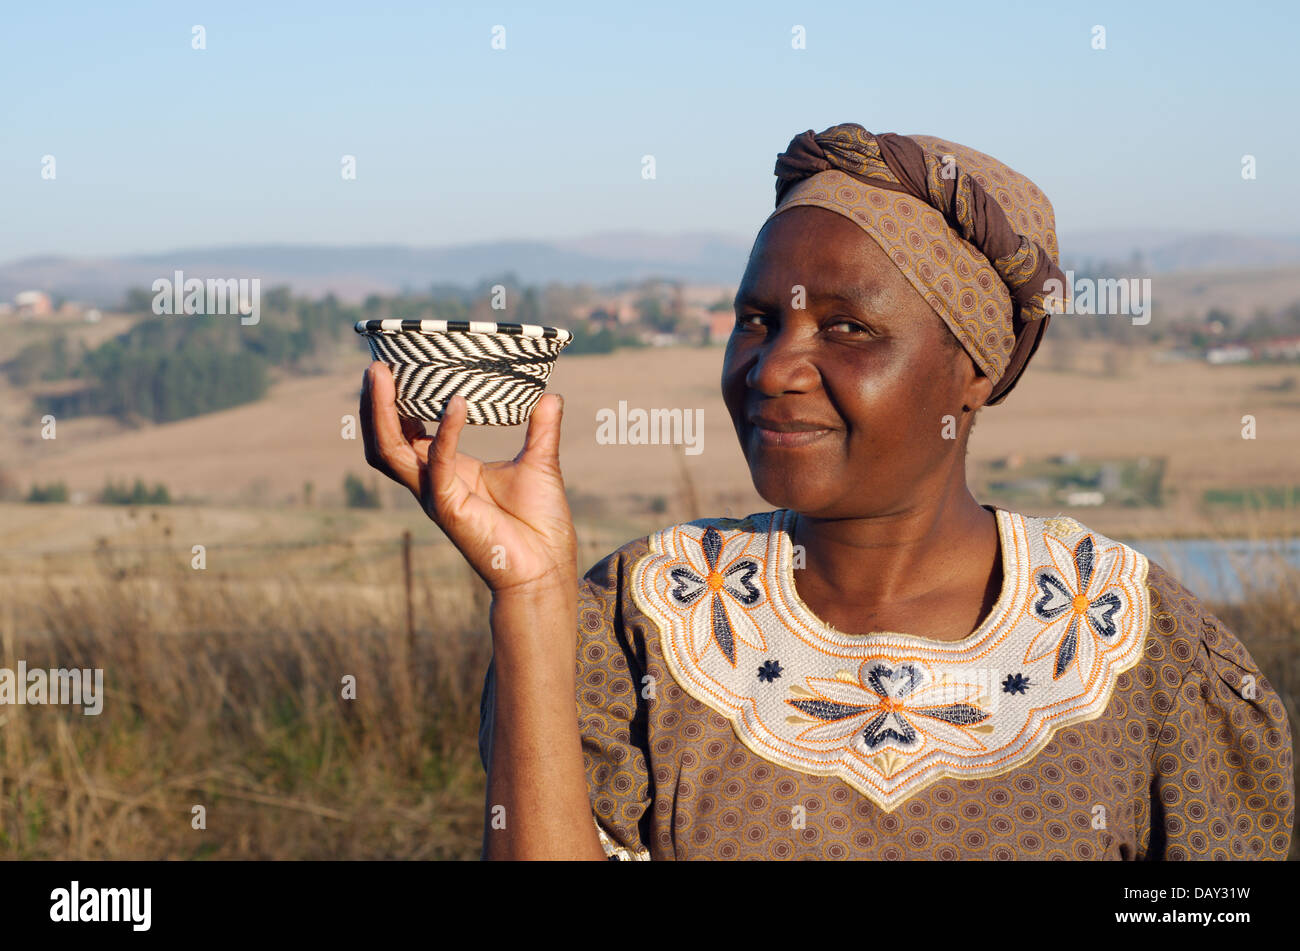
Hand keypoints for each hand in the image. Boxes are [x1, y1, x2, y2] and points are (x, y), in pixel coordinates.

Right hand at [360, 363, 577, 594]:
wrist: (546, 568)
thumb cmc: (539, 523)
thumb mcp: (540, 463)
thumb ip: (541, 429)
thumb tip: (550, 394)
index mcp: (448, 470)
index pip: (406, 433)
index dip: (395, 404)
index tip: (395, 366)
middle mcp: (434, 483)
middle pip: (385, 441)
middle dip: (374, 405)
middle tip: (376, 365)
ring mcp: (437, 496)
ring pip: (391, 453)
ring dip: (384, 413)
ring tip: (385, 374)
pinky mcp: (451, 509)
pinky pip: (439, 465)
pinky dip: (446, 432)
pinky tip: (458, 403)